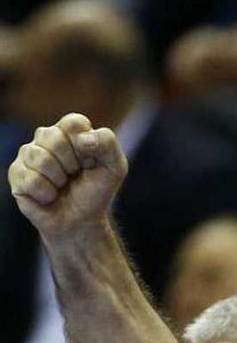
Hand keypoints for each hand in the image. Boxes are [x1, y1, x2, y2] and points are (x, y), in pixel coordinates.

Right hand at [8, 113, 127, 240]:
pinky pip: (30, 180)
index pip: (73, 122)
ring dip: (58, 179)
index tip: (91, 161)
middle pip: (53, 137)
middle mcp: (47, 137)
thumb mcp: (115, 166)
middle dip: (71, 163)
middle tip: (75, 174)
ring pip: (40, 158)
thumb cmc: (97, 190)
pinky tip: (49, 195)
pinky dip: (46, 193)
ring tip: (62, 184)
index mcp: (71, 130)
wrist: (81, 220)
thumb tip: (82, 139)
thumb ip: (107, 143)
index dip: (85, 146)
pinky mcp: (16, 173)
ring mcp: (28, 154)